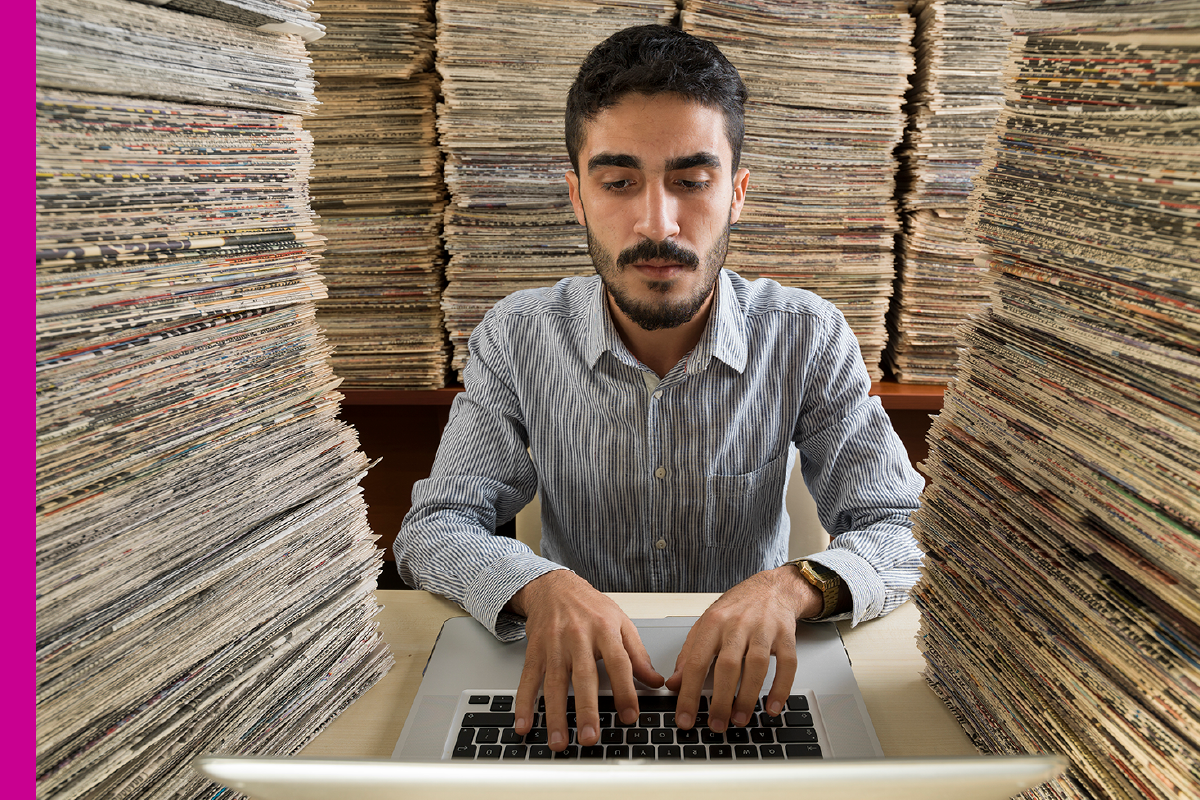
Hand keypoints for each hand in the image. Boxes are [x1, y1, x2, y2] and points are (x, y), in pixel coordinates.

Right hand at [507, 570, 663, 749]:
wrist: (554, 587)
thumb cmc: (590, 607)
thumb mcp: (621, 623)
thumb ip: (638, 655)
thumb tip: (655, 682)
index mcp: (604, 629)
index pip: (618, 663)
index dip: (625, 690)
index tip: (630, 715)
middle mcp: (578, 637)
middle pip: (583, 677)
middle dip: (586, 710)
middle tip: (590, 737)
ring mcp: (554, 645)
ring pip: (554, 683)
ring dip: (555, 715)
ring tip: (560, 741)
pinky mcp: (535, 651)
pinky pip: (528, 680)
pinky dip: (524, 703)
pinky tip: (525, 724)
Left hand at [664, 565, 820, 732]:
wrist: (770, 588)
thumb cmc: (735, 609)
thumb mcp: (705, 626)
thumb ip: (689, 655)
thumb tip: (674, 684)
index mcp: (713, 623)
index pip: (697, 662)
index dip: (689, 693)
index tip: (685, 718)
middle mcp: (737, 625)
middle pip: (727, 665)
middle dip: (721, 700)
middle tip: (716, 725)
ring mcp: (763, 629)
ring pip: (756, 666)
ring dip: (748, 697)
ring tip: (739, 720)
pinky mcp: (786, 635)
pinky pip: (786, 664)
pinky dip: (780, 688)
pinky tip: (772, 707)